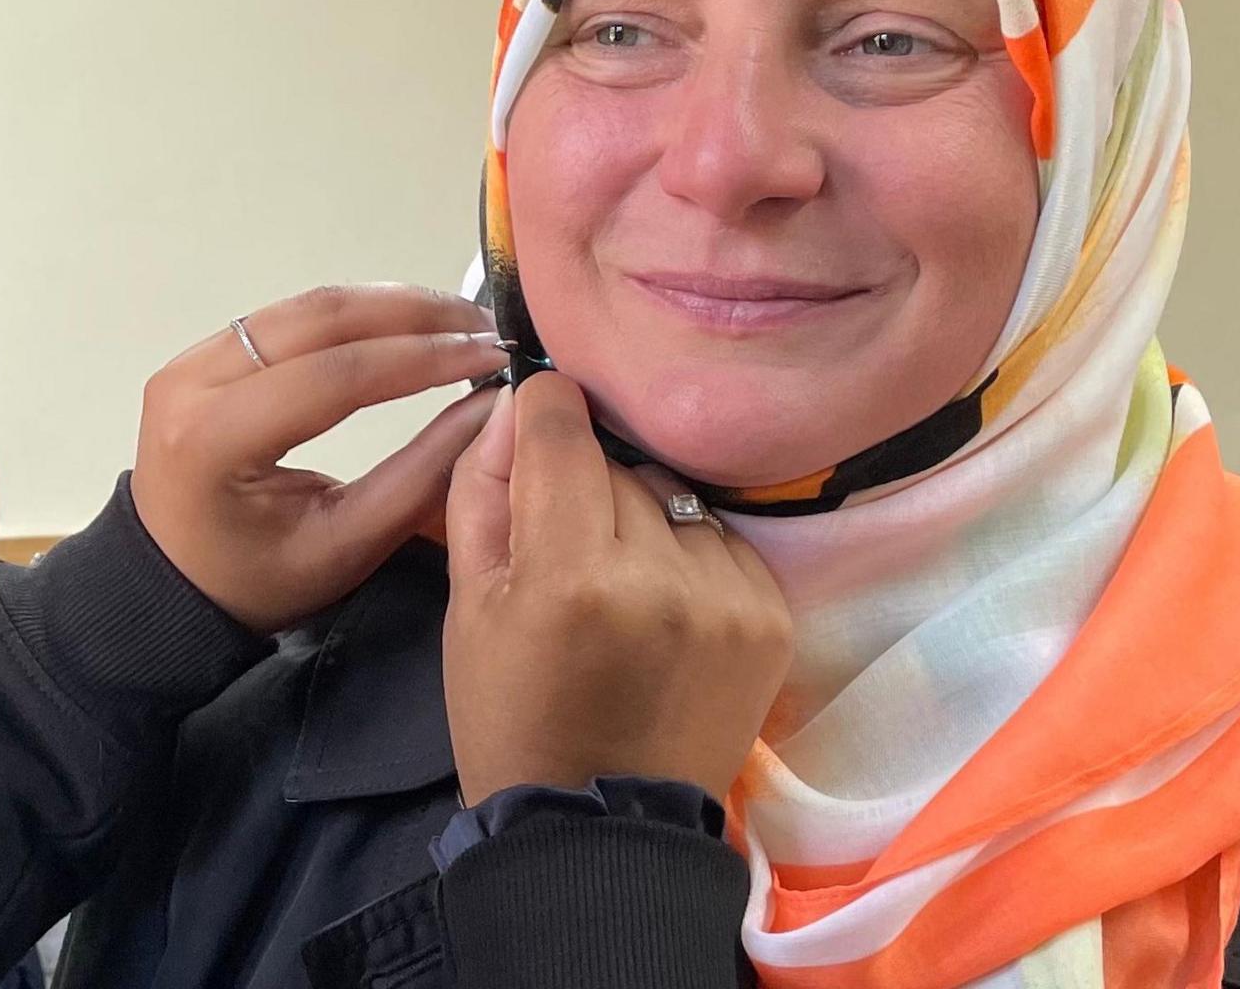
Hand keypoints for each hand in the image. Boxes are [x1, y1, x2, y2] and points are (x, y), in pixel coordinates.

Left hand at [133, 284, 509, 634]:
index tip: (490, 354)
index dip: (420, 358)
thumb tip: (494, 405)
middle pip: (318, 319)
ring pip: (307, 305)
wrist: (172, 586)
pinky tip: (410, 325)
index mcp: (211, 440)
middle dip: (413, 315)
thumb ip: (422, 475)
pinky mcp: (205, 351)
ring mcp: (191, 359)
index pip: (332, 376)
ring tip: (461, 322)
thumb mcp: (347, 546)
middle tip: (487, 326)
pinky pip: (291, 316)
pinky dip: (358, 315)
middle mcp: (190, 382)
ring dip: (390, 306)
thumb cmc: (259, 582)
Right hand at [442, 372, 789, 803]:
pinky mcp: (771, 617)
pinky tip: (664, 605)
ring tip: (619, 580)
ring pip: (673, 495)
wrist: (600, 831)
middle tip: (564, 543)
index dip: (543, 411)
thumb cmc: (512, 718)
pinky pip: (722, 539)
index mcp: (570, 576)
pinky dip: (690, 557)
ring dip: (642, 519)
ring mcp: (726, 596)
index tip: (537, 416)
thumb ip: (481, 494)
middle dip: (585, 485)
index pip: (564, 430)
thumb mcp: (467, 609)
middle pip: (618, 463)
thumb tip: (510, 407)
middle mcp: (658, 575)